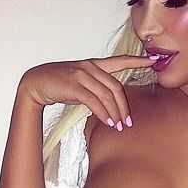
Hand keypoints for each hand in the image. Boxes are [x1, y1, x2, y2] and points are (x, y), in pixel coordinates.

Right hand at [17, 54, 157, 129]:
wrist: (35, 83)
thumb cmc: (58, 85)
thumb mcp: (80, 84)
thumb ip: (95, 89)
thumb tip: (110, 104)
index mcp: (93, 64)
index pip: (119, 61)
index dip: (137, 61)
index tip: (153, 61)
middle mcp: (89, 67)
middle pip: (116, 87)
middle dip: (124, 106)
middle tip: (128, 121)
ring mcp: (81, 75)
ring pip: (106, 95)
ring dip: (115, 113)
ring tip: (119, 126)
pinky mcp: (74, 85)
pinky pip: (94, 101)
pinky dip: (103, 113)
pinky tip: (108, 122)